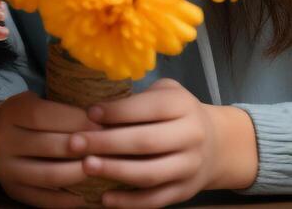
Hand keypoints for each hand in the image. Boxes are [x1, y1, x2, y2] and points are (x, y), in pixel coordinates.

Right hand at [0, 90, 96, 207]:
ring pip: (49, 175)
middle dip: (83, 148)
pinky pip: (47, 200)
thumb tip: (104, 119)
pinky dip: (71, 199)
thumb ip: (63, 109)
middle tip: (109, 149)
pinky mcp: (14, 191)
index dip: (74, 120)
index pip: (41, 115)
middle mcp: (1, 140)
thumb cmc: (33, 119)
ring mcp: (5, 169)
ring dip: (80, 173)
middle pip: (48, 146)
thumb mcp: (40, 103)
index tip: (101, 124)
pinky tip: (90, 193)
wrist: (0, 137)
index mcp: (10, 112)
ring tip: (102, 169)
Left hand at [70, 79, 257, 207]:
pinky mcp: (185, 191)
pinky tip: (105, 198)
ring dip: (115, 171)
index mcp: (183, 106)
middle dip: (107, 142)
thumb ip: (137, 98)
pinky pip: (156, 199)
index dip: (117, 111)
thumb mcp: (164, 93)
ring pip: (150, 173)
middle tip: (74, 142)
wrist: (217, 144)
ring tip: (86, 166)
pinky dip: (129, 202)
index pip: (149, 108)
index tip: (88, 113)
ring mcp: (190, 167)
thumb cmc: (175, 113)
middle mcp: (191, 137)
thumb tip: (94, 108)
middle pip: (146, 142)